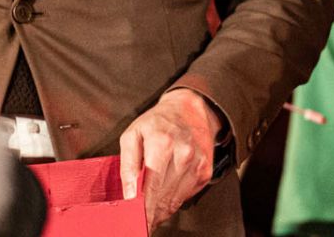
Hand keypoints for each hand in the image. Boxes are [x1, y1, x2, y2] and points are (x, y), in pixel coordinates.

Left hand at [119, 87, 223, 231]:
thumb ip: (127, 165)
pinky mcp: (206, 171)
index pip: (149, 189)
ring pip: (175, 202)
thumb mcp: (133, 135)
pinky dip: (173, 200)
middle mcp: (184, 154)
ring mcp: (198, 164)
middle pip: (162, 199)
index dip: (140, 211)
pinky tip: (165, 192)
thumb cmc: (157, 123)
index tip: (133, 223)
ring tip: (150, 208)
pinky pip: (186, 196)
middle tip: (138, 220)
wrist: (189, 109)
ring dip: (160, 210)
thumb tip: (129, 194)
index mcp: (162, 144)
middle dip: (149, 214)